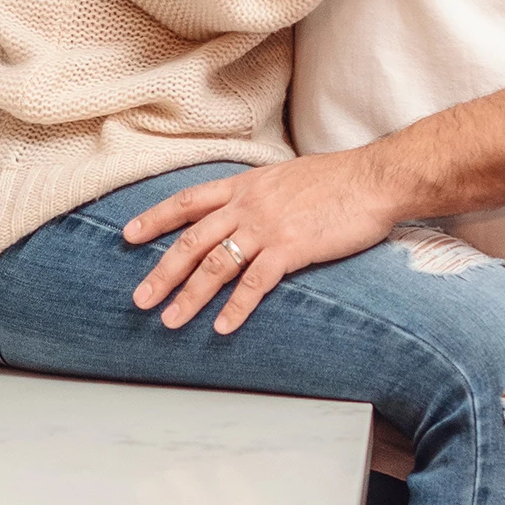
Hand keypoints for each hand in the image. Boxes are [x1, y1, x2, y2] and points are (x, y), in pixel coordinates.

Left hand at [123, 151, 402, 332]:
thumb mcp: (288, 177)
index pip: (188, 201)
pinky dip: (236, 308)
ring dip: (189, 296)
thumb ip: (262, 195)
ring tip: (169, 321)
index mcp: (245, 185)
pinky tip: (221, 327)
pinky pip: (255, 282)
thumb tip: (249, 211)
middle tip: (139, 298)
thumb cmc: (340, 180)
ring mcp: (268, 226)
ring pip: (216, 265)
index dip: (155, 218)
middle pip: (192, 240)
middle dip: (162, 271)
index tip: (129, 234)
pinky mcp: (291, 248)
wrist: (376, 178)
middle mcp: (248, 205)